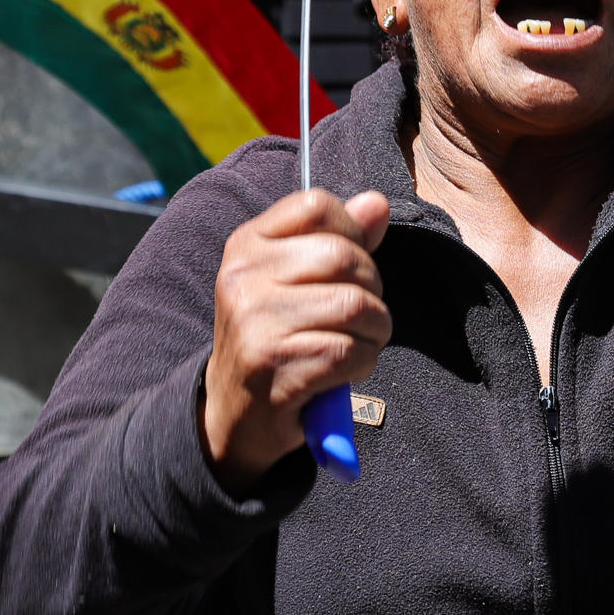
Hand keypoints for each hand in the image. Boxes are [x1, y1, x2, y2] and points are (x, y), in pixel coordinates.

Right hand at [201, 188, 391, 491]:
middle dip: (372, 288)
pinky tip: (344, 370)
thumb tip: (377, 202)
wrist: (235, 412)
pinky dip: (362, 362)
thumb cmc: (277, 334)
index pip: (317, 205)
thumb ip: (340, 237)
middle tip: (361, 314)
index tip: (347, 267)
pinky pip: (350, 350)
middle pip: (344, 256)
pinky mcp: (273, 364)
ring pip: (355, 305)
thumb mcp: (297, 278)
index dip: (351, 232)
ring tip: (357, 342)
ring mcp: (255, 321)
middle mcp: (243, 277)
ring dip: (375, 330)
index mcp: (247, 244)